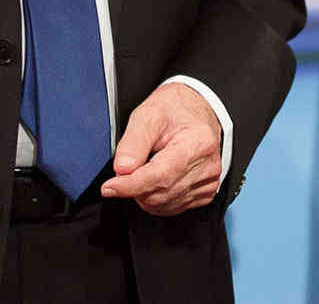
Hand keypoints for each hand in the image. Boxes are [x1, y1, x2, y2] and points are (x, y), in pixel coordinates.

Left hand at [100, 81, 222, 214]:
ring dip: (144, 194)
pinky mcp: (206, 191)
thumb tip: (122, 169)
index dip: (130, 186)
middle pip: (160, 193)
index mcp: (197, 143)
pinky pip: (173, 207)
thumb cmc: (175, 110)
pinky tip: (154, 180)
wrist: (197, 110)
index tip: (109, 187)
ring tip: (143, 169)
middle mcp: (207, 165)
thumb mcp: (148, 114)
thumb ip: (133, 142)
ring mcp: (209, 181)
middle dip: (134, 187)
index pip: (160, 176)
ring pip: (164, 204)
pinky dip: (157, 200)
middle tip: (126, 168)